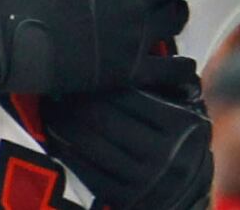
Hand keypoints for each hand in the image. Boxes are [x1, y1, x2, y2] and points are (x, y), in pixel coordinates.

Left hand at [42, 80, 212, 209]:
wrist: (190, 196)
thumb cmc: (182, 141)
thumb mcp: (188, 113)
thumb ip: (168, 85)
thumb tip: (137, 45)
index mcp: (182, 124)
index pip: (129, 94)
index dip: (99, 78)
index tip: (76, 65)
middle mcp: (168, 153)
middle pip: (106, 119)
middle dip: (74, 100)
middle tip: (54, 86)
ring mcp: (148, 181)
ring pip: (93, 145)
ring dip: (64, 124)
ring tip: (49, 108)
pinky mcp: (129, 200)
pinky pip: (89, 171)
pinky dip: (68, 151)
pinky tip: (56, 137)